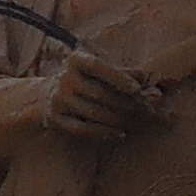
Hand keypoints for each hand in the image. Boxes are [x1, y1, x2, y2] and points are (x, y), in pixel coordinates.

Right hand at [44, 48, 163, 141]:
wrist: (45, 95)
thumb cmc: (84, 80)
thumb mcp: (100, 71)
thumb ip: (124, 73)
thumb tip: (149, 77)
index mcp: (76, 60)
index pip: (99, 67)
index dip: (119, 78)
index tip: (137, 89)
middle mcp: (65, 78)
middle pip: (100, 93)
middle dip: (125, 104)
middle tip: (145, 112)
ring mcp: (58, 99)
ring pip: (94, 113)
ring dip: (117, 120)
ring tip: (132, 122)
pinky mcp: (56, 118)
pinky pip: (83, 129)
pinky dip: (103, 133)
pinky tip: (119, 134)